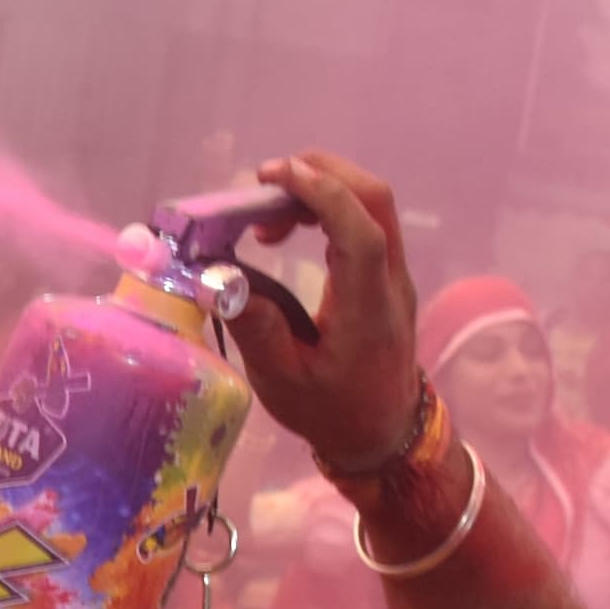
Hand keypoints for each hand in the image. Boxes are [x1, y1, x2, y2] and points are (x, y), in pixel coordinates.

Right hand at [229, 152, 422, 474]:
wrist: (386, 435)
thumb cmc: (332, 412)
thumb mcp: (282, 383)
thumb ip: (254, 330)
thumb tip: (216, 279)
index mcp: (368, 308)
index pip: (361, 232)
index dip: (320, 193)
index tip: (270, 177)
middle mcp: (390, 282)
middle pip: (375, 199)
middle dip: (319, 174)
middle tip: (261, 187)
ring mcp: (393, 275)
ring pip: (372, 203)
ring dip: (319, 189)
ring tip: (264, 216)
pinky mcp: (385, 275)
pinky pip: (363, 219)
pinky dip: (325, 206)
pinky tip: (285, 230)